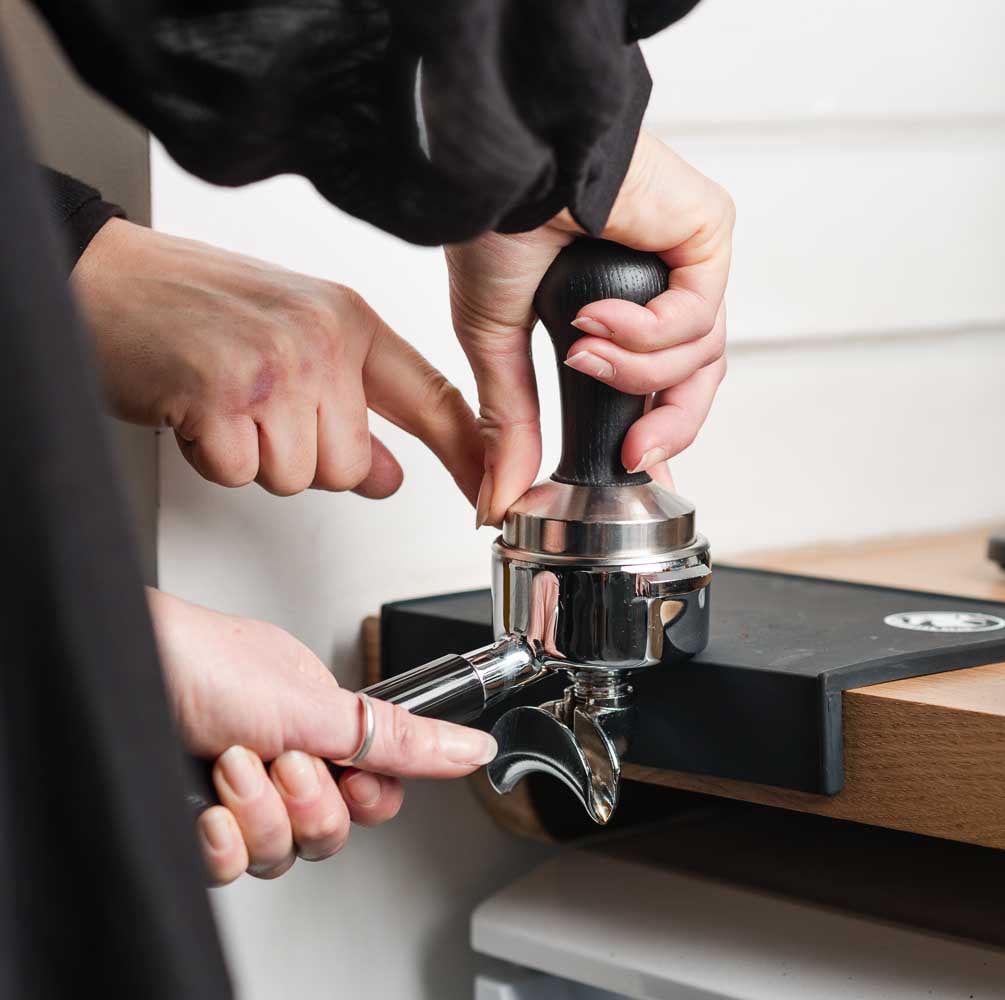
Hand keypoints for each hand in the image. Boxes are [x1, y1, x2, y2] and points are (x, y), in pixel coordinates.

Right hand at [73, 219, 483, 500]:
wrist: (98, 277)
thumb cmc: (188, 302)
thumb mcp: (291, 336)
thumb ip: (350, 402)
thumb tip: (389, 476)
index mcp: (347, 319)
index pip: (433, 397)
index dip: (471, 454)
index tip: (495, 494)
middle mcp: (320, 340)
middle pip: (351, 464)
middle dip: (301, 457)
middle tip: (256, 409)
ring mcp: (274, 369)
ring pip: (299, 477)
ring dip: (254, 458)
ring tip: (223, 402)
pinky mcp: (221, 399)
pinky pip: (241, 474)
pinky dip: (211, 458)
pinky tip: (195, 409)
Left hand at [147, 589, 497, 884]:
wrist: (111, 673)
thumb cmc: (201, 662)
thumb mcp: (319, 705)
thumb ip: (400, 738)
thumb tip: (472, 748)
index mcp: (317, 725)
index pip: (374, 790)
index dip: (368, 797)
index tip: (352, 777)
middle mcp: (277, 762)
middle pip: (331, 830)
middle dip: (309, 801)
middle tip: (281, 759)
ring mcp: (233, 798)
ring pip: (282, 853)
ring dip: (259, 811)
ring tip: (231, 763)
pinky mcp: (192, 831)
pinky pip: (230, 868)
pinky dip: (220, 841)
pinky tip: (205, 807)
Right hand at [446, 131, 732, 523]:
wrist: (498, 158)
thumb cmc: (492, 219)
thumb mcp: (495, 340)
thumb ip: (512, 419)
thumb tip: (500, 493)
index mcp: (621, 303)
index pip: (664, 381)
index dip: (656, 431)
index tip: (634, 471)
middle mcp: (662, 279)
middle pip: (698, 376)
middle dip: (668, 423)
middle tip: (635, 454)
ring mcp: (689, 254)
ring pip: (701, 352)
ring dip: (638, 370)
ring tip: (585, 352)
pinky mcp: (707, 228)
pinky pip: (698, 313)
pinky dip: (648, 331)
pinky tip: (599, 316)